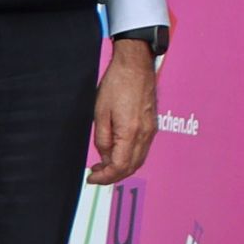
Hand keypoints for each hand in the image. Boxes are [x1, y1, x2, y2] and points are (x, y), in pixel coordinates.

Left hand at [89, 40, 158, 185]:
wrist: (136, 65)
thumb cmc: (117, 84)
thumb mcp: (100, 113)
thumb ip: (102, 138)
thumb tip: (104, 156)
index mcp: (131, 132)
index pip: (120, 166)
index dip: (105, 177)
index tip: (91, 178)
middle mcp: (145, 134)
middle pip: (131, 167)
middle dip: (113, 175)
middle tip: (95, 174)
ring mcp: (151, 130)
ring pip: (138, 160)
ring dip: (122, 167)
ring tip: (103, 165)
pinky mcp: (152, 125)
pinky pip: (142, 150)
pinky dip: (130, 158)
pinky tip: (117, 152)